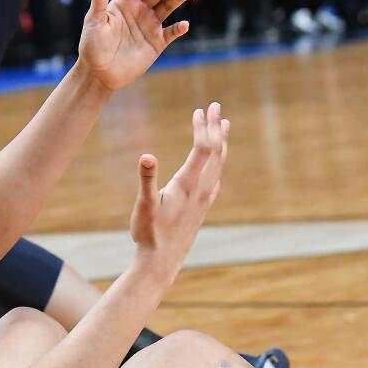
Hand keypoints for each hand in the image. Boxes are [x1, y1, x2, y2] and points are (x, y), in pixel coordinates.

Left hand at [77, 0, 193, 91]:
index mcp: (125, 2)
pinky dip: (179, 28)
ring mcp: (150, 26)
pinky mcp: (157, 43)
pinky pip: (171, 32)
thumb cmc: (92, 45)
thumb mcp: (94, 20)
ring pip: (168, 7)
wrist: (99, 73)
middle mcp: (140, 10)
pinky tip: (184, 24)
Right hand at [130, 103, 229, 278]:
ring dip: (221, 141)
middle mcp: (202, 189)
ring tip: (224, 124)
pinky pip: (216, 177)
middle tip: (215, 105)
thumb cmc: (150, 234)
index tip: (200, 110)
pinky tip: (218, 163)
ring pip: (219, 163)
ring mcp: (205, 199)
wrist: (162, 262)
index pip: (203, 148)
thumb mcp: (144, 205)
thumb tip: (146, 157)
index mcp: (188, 185)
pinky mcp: (203, 207)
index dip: (202, 127)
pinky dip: (219, 162)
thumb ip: (147, 179)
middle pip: (216, 151)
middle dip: (215, 127)